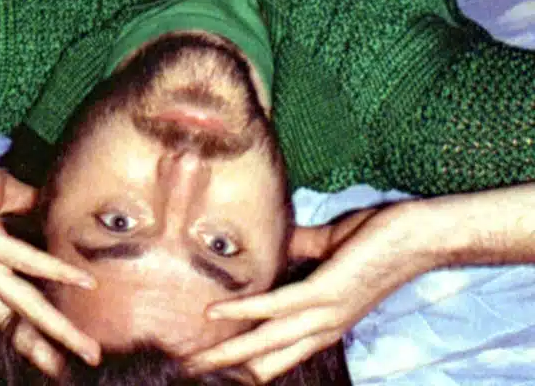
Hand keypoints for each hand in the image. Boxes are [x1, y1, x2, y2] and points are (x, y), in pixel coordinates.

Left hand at [0, 130, 100, 370]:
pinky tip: (83, 281)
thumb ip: (28, 207)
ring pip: (23, 304)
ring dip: (58, 328)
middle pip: (17, 322)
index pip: (7, 311)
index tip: (56, 357)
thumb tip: (60, 208)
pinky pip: (26, 261)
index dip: (32, 335)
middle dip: (51, 347)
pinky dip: (57, 272)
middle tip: (86, 363)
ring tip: (88, 347)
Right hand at [188, 203, 430, 382]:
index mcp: (324, 320)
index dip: (248, 361)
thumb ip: (299, 248)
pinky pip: (276, 306)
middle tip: (191, 370)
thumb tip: (269, 238)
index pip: (280, 353)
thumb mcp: (328, 247)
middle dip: (228, 368)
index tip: (216, 364)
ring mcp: (324, 313)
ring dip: (229, 351)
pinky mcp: (325, 293)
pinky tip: (216, 310)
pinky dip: (243, 310)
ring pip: (266, 342)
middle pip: (266, 360)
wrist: (416, 237)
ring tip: (196, 358)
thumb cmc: (377, 239)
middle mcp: (322, 327)